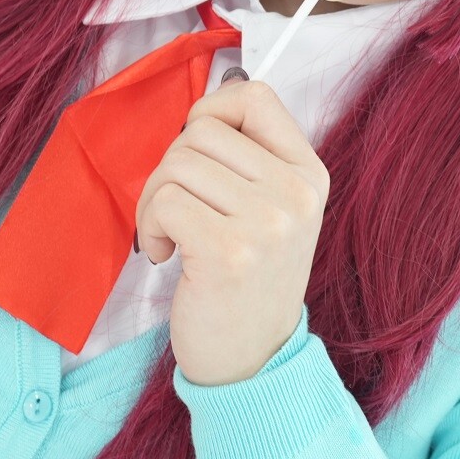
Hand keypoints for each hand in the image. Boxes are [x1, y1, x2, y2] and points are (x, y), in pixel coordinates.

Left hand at [134, 77, 328, 385]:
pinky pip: (165, 202)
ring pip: (176, 164)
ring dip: (155, 201)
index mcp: (309, 174)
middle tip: (178, 211)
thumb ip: (248, 157)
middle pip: (201, 130)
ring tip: (171, 237)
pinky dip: (150, 226)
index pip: (254, 96)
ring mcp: (266, 222)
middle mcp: (295, 193)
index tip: (198, 154)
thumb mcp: (271, 210)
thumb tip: (210, 98)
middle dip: (171, 166)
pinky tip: (167, 256)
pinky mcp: (228, 252)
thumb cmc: (246, 280)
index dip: (211, 112)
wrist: (252, 361)